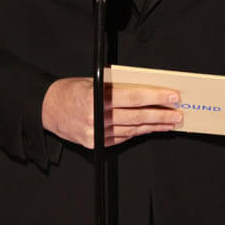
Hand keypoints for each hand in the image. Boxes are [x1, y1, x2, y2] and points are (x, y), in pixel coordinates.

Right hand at [42, 78, 182, 148]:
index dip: (156, 98)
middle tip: (177, 114)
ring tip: (169, 123)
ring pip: (132, 130)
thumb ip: (115, 87)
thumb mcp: (93, 81)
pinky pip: (121, 138)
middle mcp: (96, 117)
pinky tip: (149, 129)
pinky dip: (137, 133)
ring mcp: (95, 133)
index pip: (134, 98)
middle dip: (161, 115)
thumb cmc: (70, 91)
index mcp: (96, 97)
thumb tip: (144, 89)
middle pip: (137, 117)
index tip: (173, 97)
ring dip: (153, 127)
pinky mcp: (94, 143)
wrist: (46, 108)